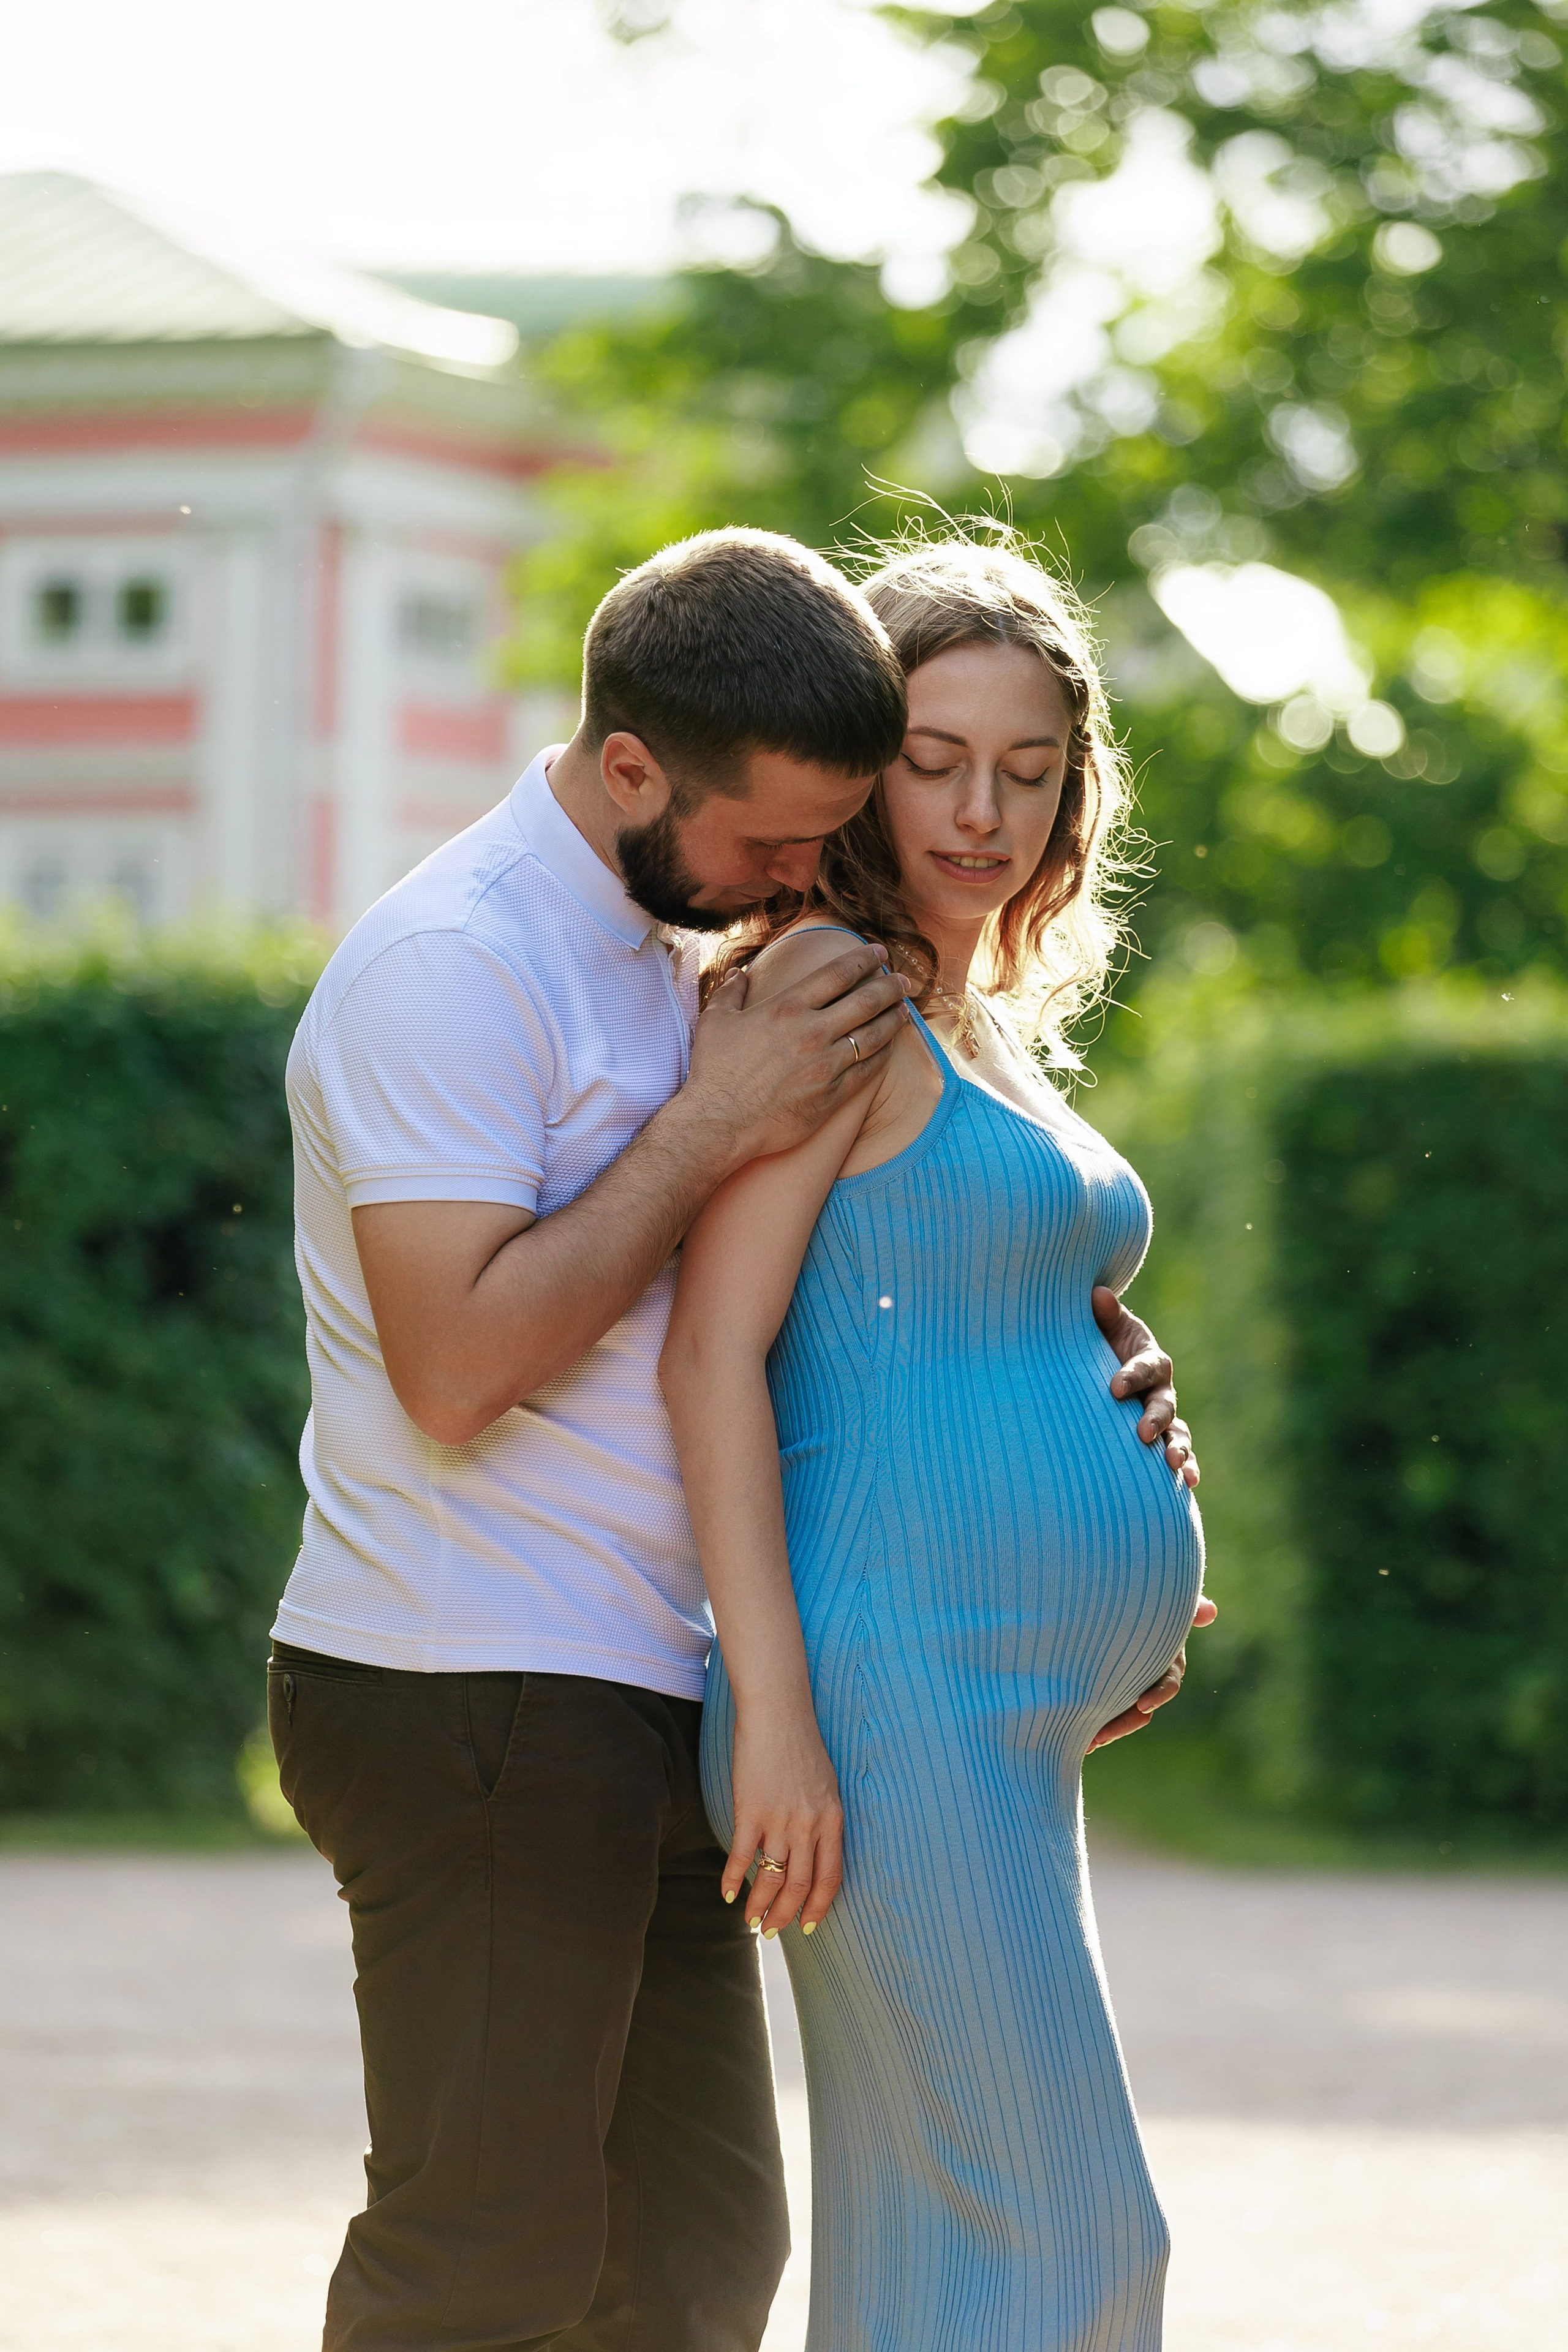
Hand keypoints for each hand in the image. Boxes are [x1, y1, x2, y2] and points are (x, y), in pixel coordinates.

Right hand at [684, 945, 910, 1169]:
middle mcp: (812, 1032)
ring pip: (875, 1035)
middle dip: (891, 987)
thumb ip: (731, 992)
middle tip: (903, 981)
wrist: (719, 1123)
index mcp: (787, 1007)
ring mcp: (826, 1065)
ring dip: (894, 1019)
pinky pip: (869, 1070)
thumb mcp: (715, 1021)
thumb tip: (738, 973)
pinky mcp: (833, 1095)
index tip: (879, 954)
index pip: (838, 974)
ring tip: (904, 1010)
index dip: (864, 960)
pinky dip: (883, 1054)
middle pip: (866, 1001)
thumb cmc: (713, 1071)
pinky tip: (889, 1047)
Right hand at [723, 1698, 844, 1938]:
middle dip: (785, 1915)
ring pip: (770, 1878)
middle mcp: (809, 1826)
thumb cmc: (801, 1744)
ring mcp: (779, 1820)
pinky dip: (732, 1879)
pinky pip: (741, 1856)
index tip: (808, 1926)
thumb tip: (812, 1850)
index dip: (817, 1907)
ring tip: (750, 1920)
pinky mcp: (750, 1811)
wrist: (777, 1713)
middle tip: (772, 1931)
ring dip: (759, 1905)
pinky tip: (726, 1894)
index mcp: (832, 1819)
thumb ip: (821, 1819)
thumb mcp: (826, 1784)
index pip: (830, 1878)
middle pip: (799, 1885)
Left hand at [1086, 1596, 1217, 1750]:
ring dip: (1105, 1730)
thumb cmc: (1147, 1595)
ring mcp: (1127, 1684)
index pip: (1168, 1683)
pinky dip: (1090, 1721)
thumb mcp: (1166, 1600)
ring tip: (1087, 1743)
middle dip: (1123, 1723)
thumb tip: (1210, 1611)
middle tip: (1101, 1735)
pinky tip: (1072, 1735)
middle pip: (1140, 1709)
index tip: (1143, 1703)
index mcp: (1167, 1662)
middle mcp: (1149, 1678)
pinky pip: (1101, 1708)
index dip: (1159, 1694)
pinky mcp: (1105, 1685)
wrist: (1113, 1596)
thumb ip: (1185, 1606)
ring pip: (1119, 1714)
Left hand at [1092, 1285, 1199, 1487]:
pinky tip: (1187, 1486)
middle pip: (1164, 1404)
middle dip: (1157, 1419)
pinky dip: (1186, 1468)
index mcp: (1150, 1360)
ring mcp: (1162, 1417)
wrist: (1100, 1367)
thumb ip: (1103, 1314)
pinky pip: (1176, 1454)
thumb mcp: (1101, 1326)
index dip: (1133, 1375)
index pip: (1146, 1367)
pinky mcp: (1159, 1439)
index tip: (1114, 1388)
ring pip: (1178, 1433)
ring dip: (1179, 1449)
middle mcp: (1161, 1390)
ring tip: (1174, 1465)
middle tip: (1144, 1433)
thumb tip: (1097, 1293)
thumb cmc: (1098, 1343)